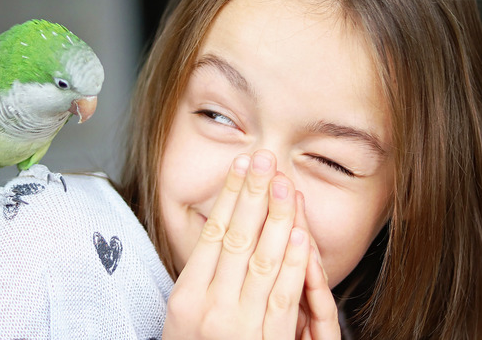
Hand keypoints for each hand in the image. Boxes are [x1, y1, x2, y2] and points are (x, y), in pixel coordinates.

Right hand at [162, 150, 339, 338]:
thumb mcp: (183, 318)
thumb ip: (201, 278)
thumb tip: (220, 232)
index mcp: (185, 298)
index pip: (212, 233)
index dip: (230, 196)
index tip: (242, 165)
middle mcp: (211, 308)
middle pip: (236, 238)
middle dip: (253, 195)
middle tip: (265, 159)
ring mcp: (240, 325)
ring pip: (262, 260)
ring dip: (276, 218)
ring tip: (284, 183)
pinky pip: (282, 296)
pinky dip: (292, 262)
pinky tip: (299, 234)